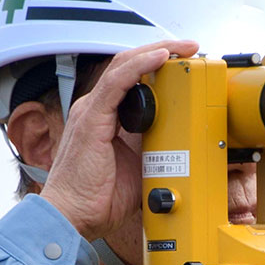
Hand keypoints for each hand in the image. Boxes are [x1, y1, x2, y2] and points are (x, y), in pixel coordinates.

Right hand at [40, 39, 198, 240]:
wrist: (72, 217)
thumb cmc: (98, 199)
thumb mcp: (139, 167)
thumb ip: (155, 148)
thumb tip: (182, 140)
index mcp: (105, 118)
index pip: (132, 80)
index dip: (158, 66)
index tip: (186, 64)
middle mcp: (96, 109)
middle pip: (129, 66)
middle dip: (163, 51)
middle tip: (191, 48)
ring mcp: (91, 111)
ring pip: (124, 66)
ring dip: (157, 51)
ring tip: (183, 47)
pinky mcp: (91, 118)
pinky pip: (117, 82)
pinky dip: (140, 65)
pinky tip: (161, 57)